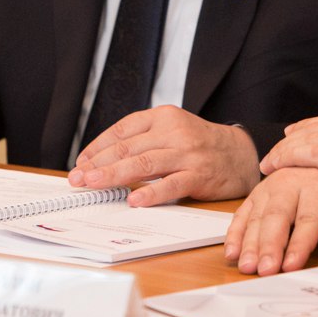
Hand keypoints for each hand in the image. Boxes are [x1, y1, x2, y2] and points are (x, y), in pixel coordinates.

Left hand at [67, 104, 258, 205]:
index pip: (122, 130)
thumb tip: (102, 162)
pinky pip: (170, 184)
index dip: (97, 147)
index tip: (81, 163)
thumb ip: (143, 141)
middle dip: (98, 164)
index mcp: (163, 116)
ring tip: (92, 185)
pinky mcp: (199, 174)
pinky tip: (133, 200)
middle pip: (128, 148)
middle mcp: (174, 131)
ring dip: (113, 176)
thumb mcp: (172, 131)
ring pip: (144, 164)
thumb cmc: (198, 145)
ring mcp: (187, 153)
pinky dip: (150, 193)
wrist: (240, 154)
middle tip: (77, 178)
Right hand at [225, 167, 317, 274]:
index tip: (292, 265)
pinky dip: (235, 232)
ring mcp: (271, 187)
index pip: (309, 218)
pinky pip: (243, 213)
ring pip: (257, 216)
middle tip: (265, 270)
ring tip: (246, 266)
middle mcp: (291, 183)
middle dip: (269, 245)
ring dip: (249, 242)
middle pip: (278, 216)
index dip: (300, 243)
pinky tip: (232, 252)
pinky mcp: (258, 194)